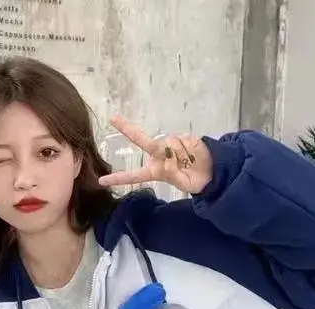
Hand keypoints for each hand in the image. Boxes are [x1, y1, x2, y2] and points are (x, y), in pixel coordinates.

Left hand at [98, 115, 213, 194]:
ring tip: (190, 161)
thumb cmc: (195, 181)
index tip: (103, 180)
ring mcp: (170, 145)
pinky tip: (193, 153)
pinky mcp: (182, 137)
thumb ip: (175, 175)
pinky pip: (181, 140)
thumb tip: (169, 162)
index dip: (119, 178)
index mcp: (156, 171)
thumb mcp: (184, 184)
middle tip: (113, 118)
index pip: (135, 175)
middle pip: (142, 141)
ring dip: (180, 152)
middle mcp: (159, 155)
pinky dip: (187, 148)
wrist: (212, 171)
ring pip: (169, 143)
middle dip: (127, 129)